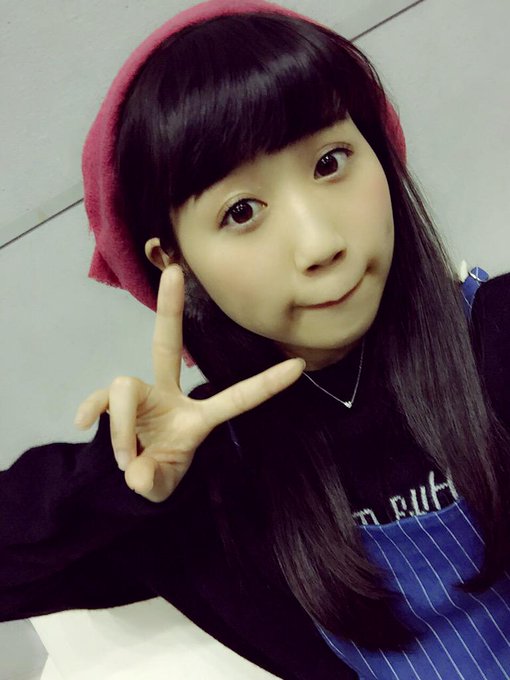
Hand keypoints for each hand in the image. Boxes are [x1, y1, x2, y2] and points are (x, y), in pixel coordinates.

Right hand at [73, 264, 305, 501]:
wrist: (131, 475)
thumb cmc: (158, 474)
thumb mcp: (161, 486)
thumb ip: (153, 483)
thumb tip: (137, 474)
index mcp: (198, 417)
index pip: (236, 399)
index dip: (265, 385)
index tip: (299, 365)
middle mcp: (169, 395)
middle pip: (166, 343)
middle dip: (169, 308)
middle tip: (173, 271)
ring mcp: (140, 394)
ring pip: (125, 387)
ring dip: (121, 428)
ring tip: (127, 459)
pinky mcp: (113, 400)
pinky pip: (100, 398)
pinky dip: (93, 412)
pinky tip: (84, 425)